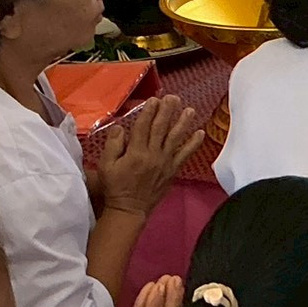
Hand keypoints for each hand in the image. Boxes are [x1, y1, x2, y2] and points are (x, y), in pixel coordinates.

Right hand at [97, 96, 202, 216]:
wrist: (130, 208)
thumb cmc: (116, 186)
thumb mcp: (106, 166)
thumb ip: (113, 145)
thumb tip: (119, 127)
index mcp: (135, 152)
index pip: (143, 127)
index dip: (149, 112)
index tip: (154, 99)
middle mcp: (152, 154)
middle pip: (161, 128)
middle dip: (167, 111)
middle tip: (173, 97)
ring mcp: (165, 162)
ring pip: (176, 138)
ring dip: (183, 123)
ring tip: (190, 110)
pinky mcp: (173, 170)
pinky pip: (185, 155)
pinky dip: (193, 144)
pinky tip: (201, 133)